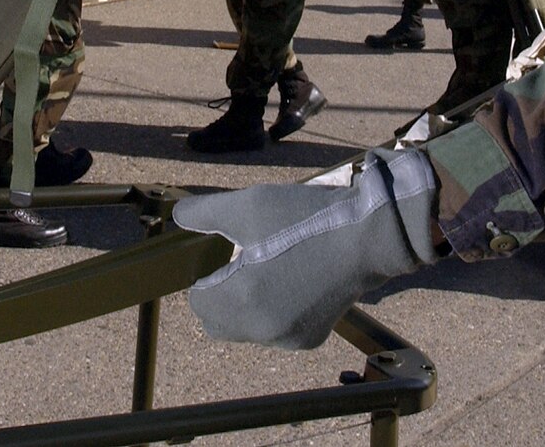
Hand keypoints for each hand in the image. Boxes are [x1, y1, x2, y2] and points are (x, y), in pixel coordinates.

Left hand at [174, 147, 439, 349]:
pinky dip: (274, 313)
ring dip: (246, 307)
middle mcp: (262, 328)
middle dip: (221, 297)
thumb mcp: (249, 205)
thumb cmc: (304, 218)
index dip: (205, 277)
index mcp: (242, 298)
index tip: (222, 258)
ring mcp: (287, 338)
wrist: (365, 237)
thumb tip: (179, 216)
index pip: (198, 302)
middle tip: (242, 263)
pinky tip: (293, 282)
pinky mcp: (309, 339)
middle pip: (217, 322)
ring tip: (270, 268)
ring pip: (246, 330)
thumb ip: (205, 213)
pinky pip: (275, 332)